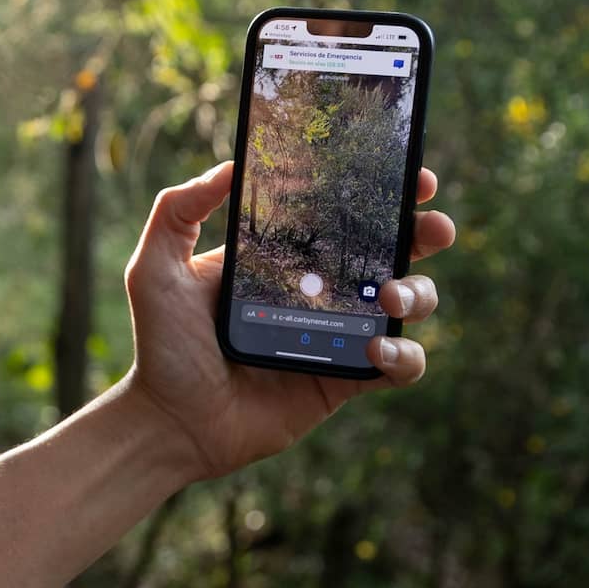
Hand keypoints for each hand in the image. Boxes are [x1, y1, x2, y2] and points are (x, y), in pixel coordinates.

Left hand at [124, 162, 454, 479]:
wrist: (172, 421)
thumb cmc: (162, 344)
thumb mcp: (156, 267)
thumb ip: (179, 210)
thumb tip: (231, 166)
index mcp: (284, 257)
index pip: (342, 214)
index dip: (383, 191)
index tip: (408, 172)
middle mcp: (318, 290)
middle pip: (392, 251)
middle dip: (424, 232)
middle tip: (431, 226)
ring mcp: (336, 335)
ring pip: (408, 303)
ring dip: (419, 293)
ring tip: (389, 296)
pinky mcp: (345, 380)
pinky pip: (399, 366)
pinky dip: (404, 356)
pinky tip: (376, 350)